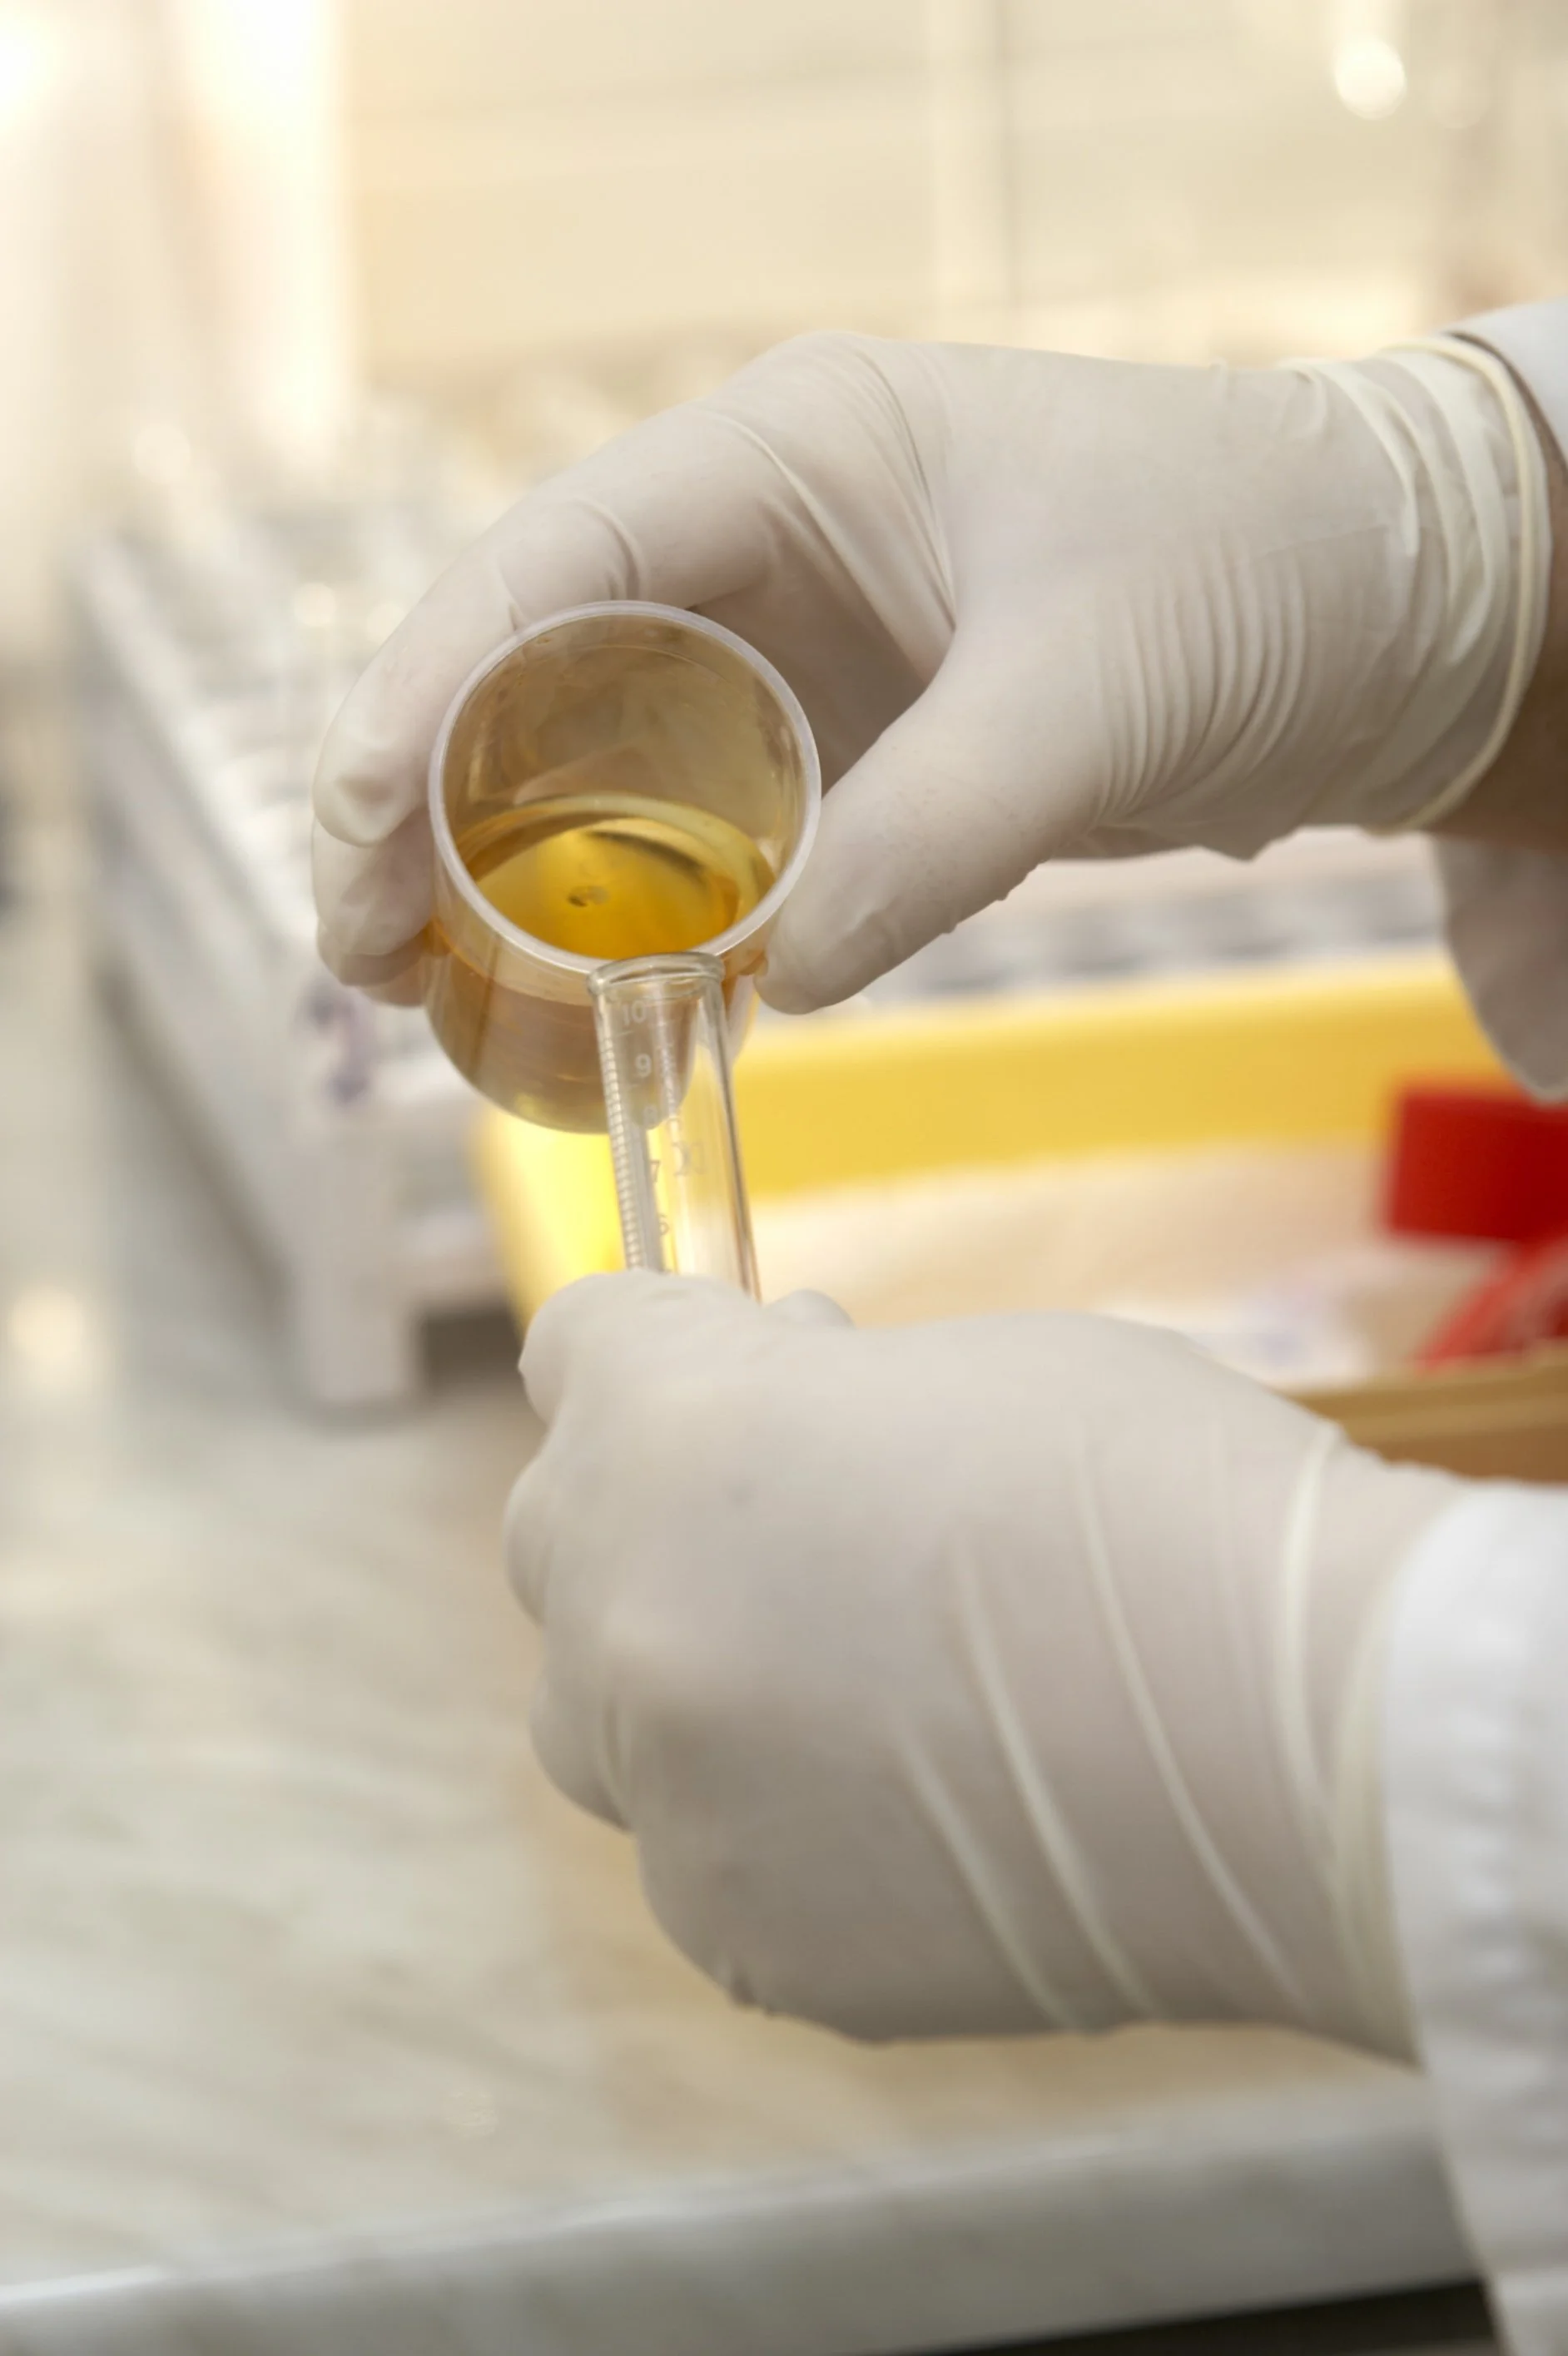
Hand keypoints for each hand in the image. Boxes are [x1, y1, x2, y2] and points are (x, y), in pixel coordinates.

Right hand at [314, 331, 1535, 1011]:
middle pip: (541, 671)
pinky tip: (602, 1012)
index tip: (354, 832)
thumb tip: (767, 985)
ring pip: (611, 768)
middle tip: (362, 956)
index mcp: (792, 454)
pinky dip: (655, 926)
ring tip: (433, 1004)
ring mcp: (807, 650)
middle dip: (434, 808)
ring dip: (524, 883)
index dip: (429, 693)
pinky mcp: (855, 749)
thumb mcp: (1088, 697)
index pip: (553, 560)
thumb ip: (927, 837)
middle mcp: (768, 542)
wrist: (1397, 615)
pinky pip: (716, 841)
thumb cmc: (1258, 574)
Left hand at [507, 1275, 1461, 2049]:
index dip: (664, 1345)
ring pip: (610, 1722)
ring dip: (694, 1681)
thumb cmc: (1160, 1500)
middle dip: (661, 1512)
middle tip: (807, 1518)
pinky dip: (778, 1822)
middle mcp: (622, 1617)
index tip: (734, 1363)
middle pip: (564, 1540)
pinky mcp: (745, 1939)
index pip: (577, 1348)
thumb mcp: (969, 1368)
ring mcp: (672, 1798)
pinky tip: (919, 1807)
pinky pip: (710, 1854)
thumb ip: (815, 1402)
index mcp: (668, 1434)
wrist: (1297, 1745)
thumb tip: (778, 1430)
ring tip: (862, 1679)